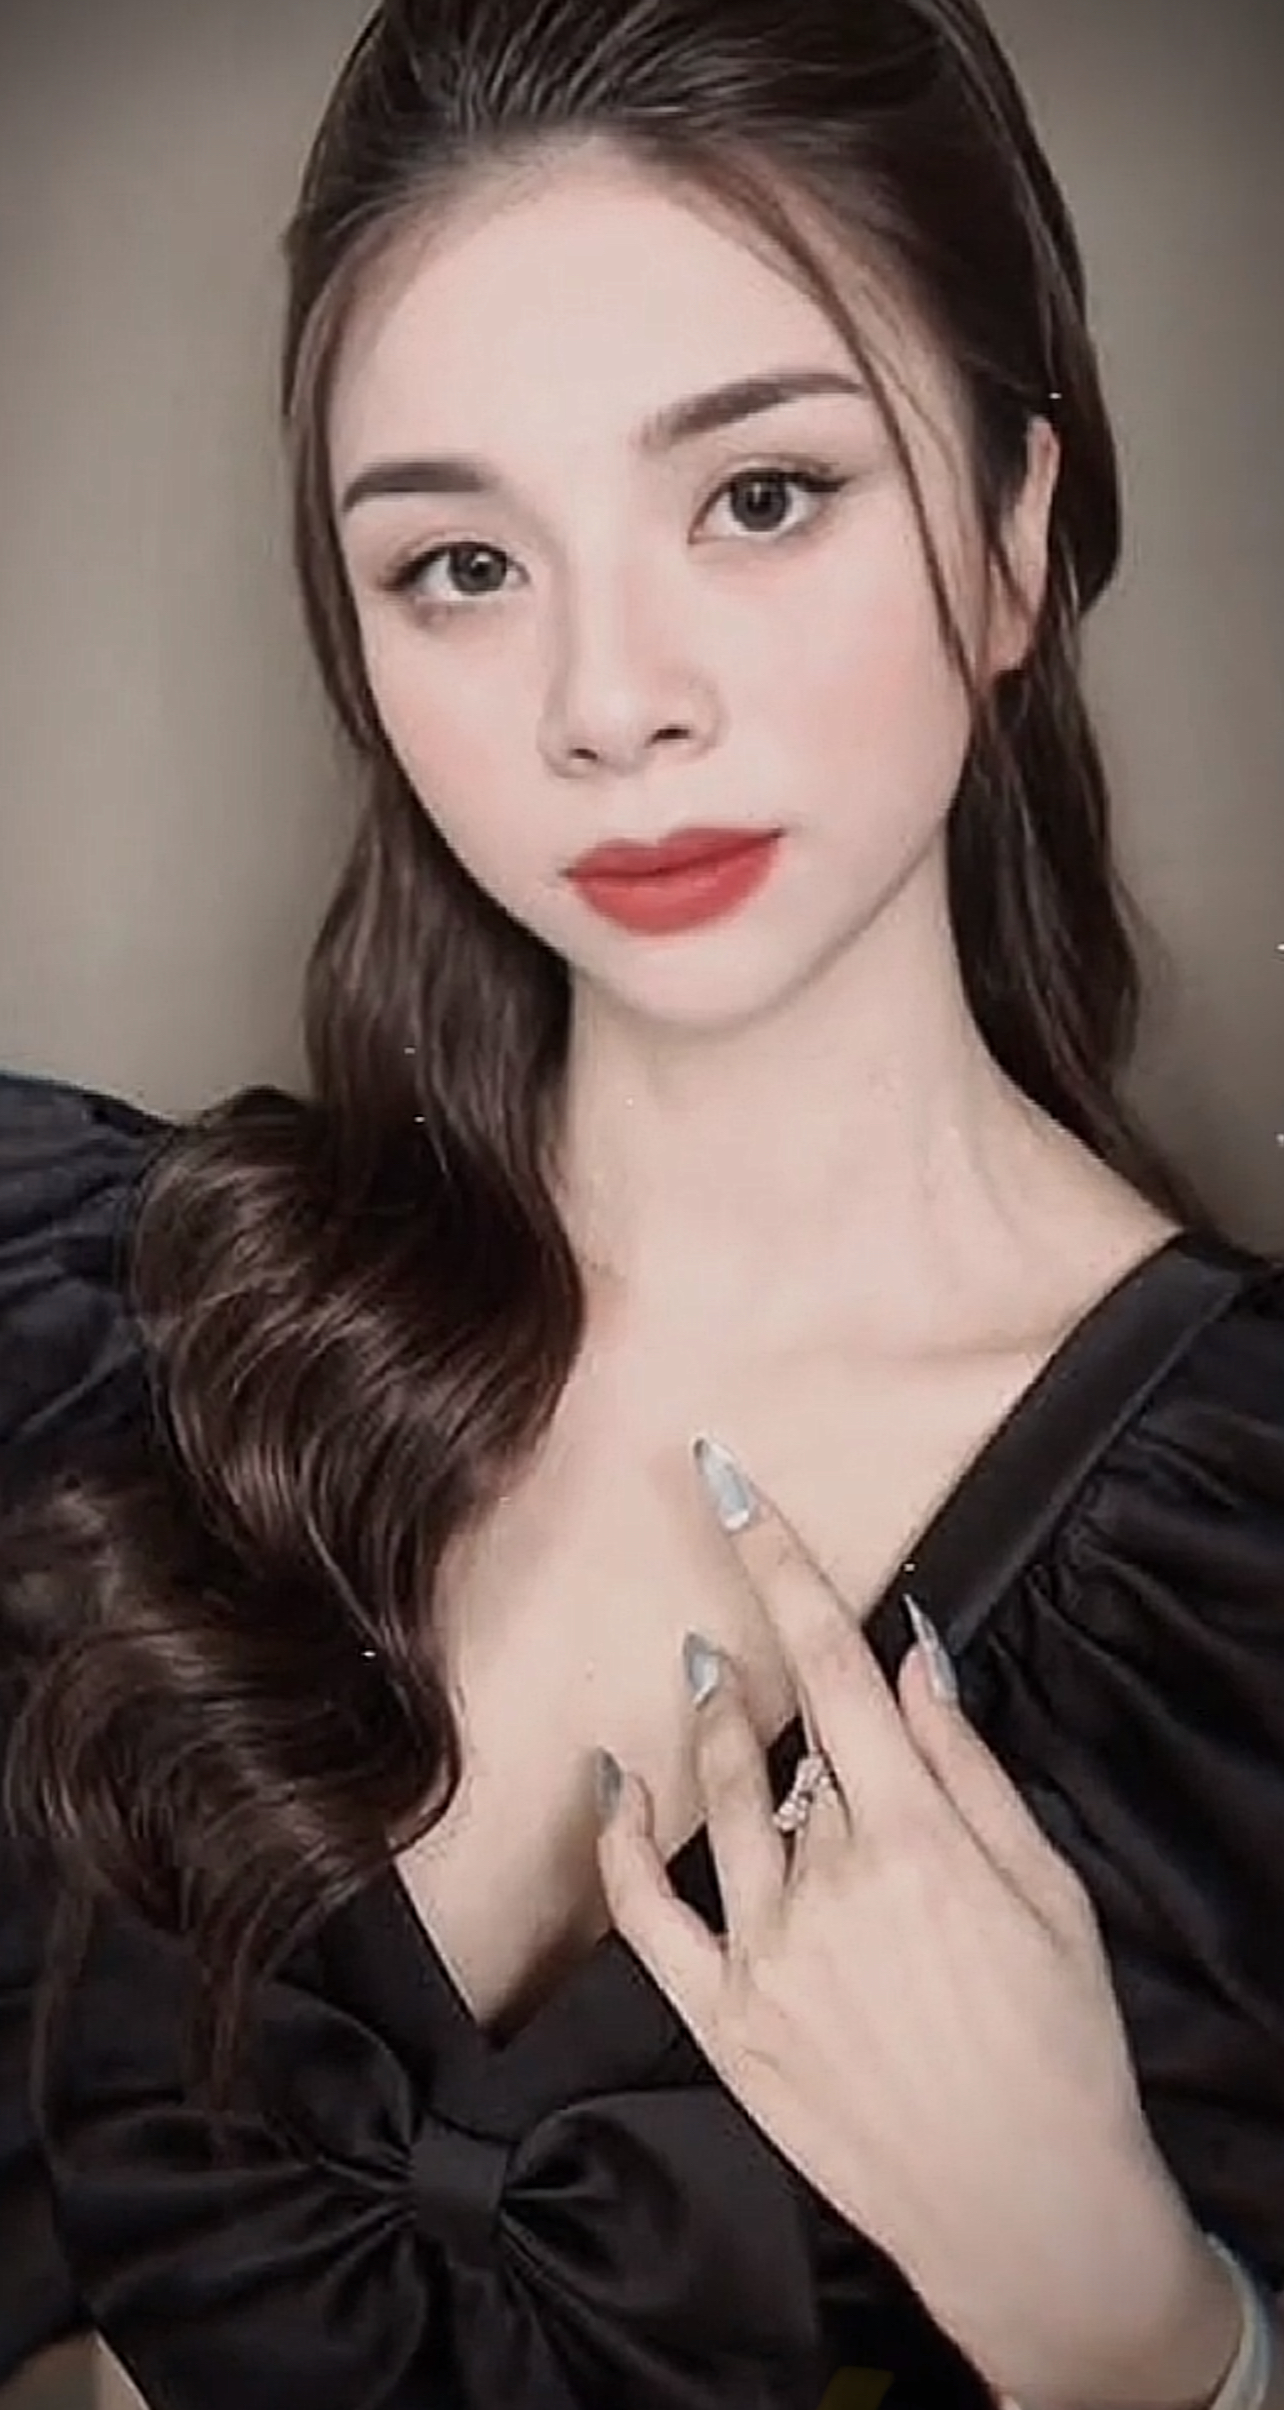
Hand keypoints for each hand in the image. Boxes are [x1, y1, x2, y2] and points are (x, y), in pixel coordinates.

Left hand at [593, 1438, 1239, 2405]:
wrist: (1027, 2213)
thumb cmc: (1062, 2044)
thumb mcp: (1049, 1891)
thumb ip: (971, 1766)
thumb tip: (915, 1654)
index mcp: (916, 1838)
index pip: (833, 1665)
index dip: (779, 1562)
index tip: (727, 1481)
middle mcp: (828, 1882)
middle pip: (783, 1734)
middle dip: (765, 1667)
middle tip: (733, 1610)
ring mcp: (766, 1955)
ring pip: (716, 1802)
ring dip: (707, 1724)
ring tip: (704, 1671)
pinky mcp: (725, 2023)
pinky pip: (644, 1917)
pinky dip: (618, 1841)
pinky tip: (611, 1779)